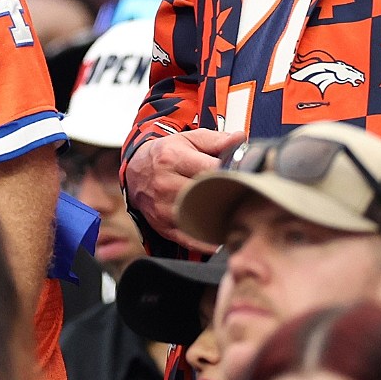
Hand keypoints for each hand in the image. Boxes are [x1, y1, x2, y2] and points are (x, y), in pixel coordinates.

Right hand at [125, 129, 246, 252]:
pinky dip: (207, 240)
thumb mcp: (187, 139)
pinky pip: (189, 239)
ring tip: (233, 213)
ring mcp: (163, 208)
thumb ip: (215, 140)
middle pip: (205, 194)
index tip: (245, 176)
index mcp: (172, 158)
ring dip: (219, 218)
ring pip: (199, 217)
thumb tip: (240, 139)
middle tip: (243, 195)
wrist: (136, 173)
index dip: (231, 173)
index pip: (210, 169)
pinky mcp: (163, 226)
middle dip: (227, 195)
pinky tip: (220, 234)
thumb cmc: (164, 155)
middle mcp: (165, 183)